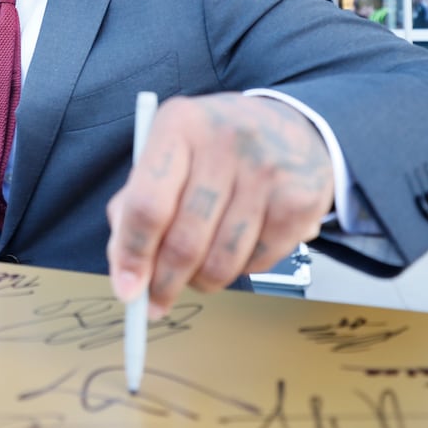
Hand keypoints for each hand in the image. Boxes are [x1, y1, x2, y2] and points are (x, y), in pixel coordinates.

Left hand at [105, 93, 333, 317]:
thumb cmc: (212, 149)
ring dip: (203, 282)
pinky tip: (236, 252)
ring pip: (223, 260)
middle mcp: (225, 141)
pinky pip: (260, 262)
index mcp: (179, 125)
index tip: (127, 291)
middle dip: (165, 283)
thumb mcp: (166, 156)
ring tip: (197, 275)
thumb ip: (134, 207)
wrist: (288, 126)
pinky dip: (241, 270)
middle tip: (156, 302)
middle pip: (185, 241)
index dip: (133, 254)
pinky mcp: (301, 199)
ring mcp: (267, 170)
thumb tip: (126, 273)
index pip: (147, 204)